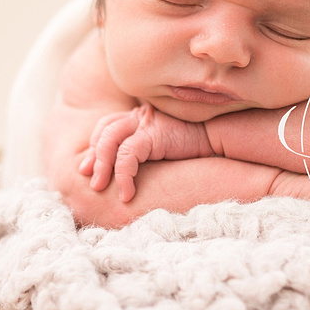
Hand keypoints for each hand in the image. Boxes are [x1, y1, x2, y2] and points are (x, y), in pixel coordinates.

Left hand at [78, 103, 213, 201]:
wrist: (220, 137)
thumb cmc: (197, 145)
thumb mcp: (166, 146)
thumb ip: (149, 150)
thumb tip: (134, 172)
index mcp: (142, 116)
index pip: (108, 125)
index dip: (95, 145)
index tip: (88, 167)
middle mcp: (141, 115)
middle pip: (104, 130)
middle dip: (93, 156)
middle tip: (90, 180)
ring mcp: (146, 122)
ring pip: (110, 140)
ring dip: (102, 166)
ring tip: (99, 187)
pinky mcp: (153, 134)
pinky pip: (128, 155)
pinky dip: (123, 175)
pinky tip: (126, 193)